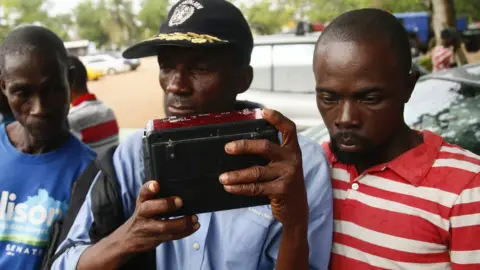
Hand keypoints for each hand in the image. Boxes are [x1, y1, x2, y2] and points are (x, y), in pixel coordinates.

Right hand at [118, 181, 199, 253]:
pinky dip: (186, 231)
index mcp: (142, 201)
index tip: (156, 185)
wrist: (130, 237)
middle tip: (180, 201)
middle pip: (150, 208)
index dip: (149, 188)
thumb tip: (182, 187)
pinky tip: (195, 226)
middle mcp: (143, 213)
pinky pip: (172, 236)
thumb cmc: (145, 214)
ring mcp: (148, 228)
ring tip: (194, 218)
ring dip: (182, 223)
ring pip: (164, 226)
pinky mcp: (155, 238)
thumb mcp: (146, 202)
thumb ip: (158, 194)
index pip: (143, 192)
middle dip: (166, 205)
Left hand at [219, 108, 308, 226]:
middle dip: (244, 146)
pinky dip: (240, 188)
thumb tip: (239, 147)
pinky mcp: (282, 190)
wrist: (297, 211)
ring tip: (222, 177)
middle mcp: (292, 159)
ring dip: (236, 175)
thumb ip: (270, 155)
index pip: (288, 129)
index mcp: (292, 150)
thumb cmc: (283, 184)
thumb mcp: (282, 166)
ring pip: (256, 171)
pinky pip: (256, 188)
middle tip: (227, 148)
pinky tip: (229, 188)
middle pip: (265, 147)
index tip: (264, 111)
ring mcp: (288, 175)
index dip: (277, 118)